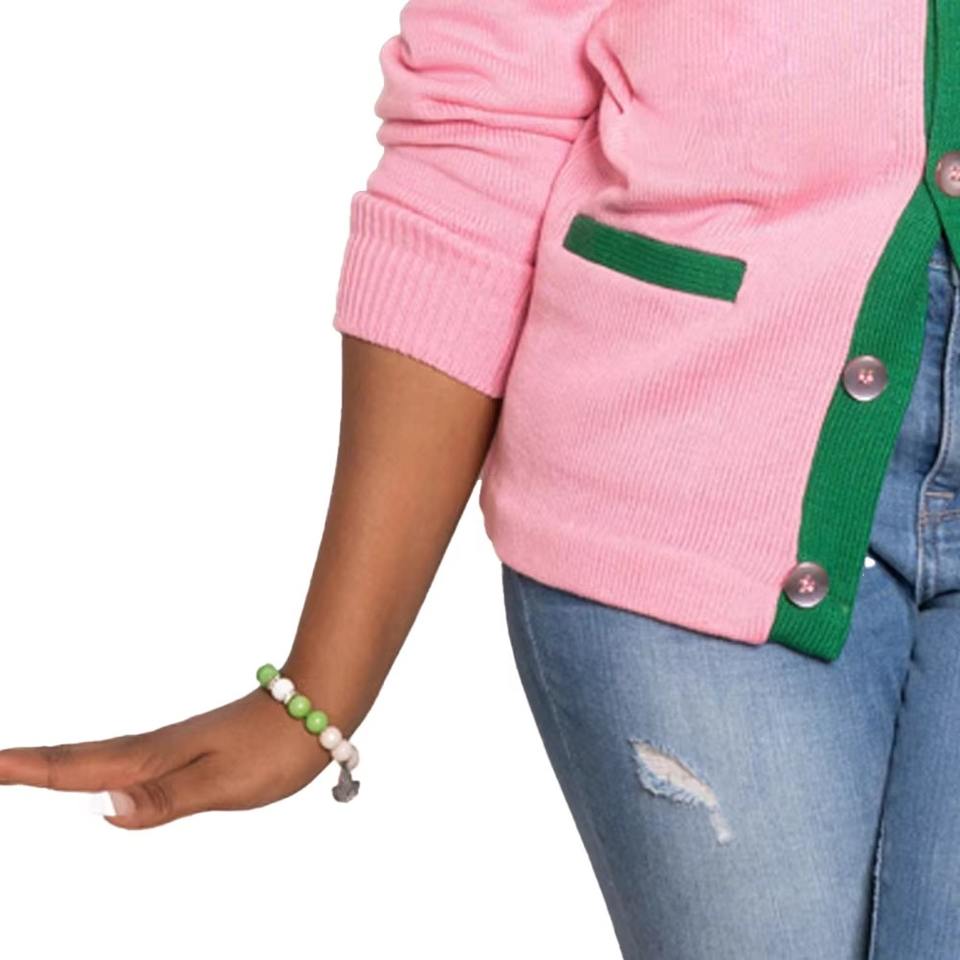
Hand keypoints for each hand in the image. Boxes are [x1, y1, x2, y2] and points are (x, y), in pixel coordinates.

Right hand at [0, 686, 334, 829]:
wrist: (317, 705)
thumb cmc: (275, 748)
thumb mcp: (224, 783)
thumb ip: (165, 799)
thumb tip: (104, 811)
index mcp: (155, 758)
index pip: (80, 768)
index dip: (30, 770)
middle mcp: (157, 749)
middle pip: (80, 760)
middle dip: (30, 764)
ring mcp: (173, 746)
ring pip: (104, 756)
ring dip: (58, 763)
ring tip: (21, 769)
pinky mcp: (190, 749)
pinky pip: (129, 758)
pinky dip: (98, 763)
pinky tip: (99, 774)